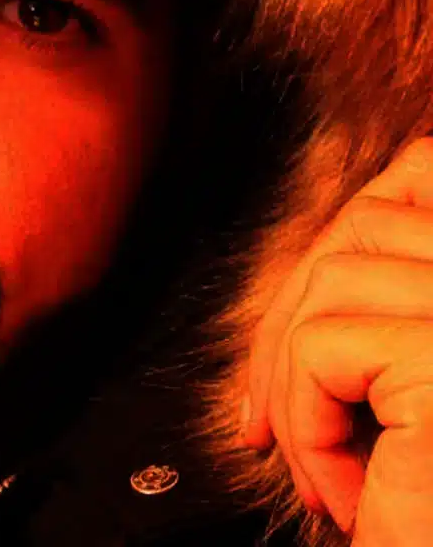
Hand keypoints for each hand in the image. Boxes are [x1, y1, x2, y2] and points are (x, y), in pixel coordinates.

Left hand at [242, 137, 432, 542]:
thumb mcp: (414, 362)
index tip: (297, 336)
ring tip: (319, 470)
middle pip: (363, 226)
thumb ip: (391, 289)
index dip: (336, 250)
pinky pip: (320, 345)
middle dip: (290, 316)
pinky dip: (304, 422)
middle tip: (265, 422)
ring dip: (296, 383)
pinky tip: (340, 494)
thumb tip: (321, 249)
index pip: (414, 185)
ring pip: (333, 279)